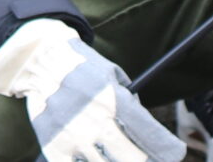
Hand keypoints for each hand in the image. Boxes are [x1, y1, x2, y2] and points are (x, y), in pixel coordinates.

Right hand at [0, 18, 179, 161]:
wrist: (38, 60)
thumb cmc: (80, 67)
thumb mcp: (111, 74)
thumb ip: (130, 103)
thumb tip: (146, 133)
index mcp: (112, 99)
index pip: (150, 135)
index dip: (168, 149)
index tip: (174, 154)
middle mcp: (94, 120)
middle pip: (133, 158)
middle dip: (142, 158)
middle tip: (143, 156)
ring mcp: (73, 136)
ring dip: (116, 160)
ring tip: (115, 152)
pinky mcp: (54, 146)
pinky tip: (93, 154)